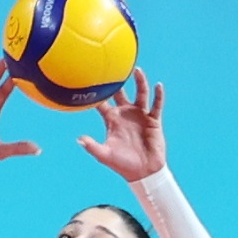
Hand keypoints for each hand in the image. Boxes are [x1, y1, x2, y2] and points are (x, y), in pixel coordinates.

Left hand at [77, 68, 166, 183]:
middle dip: (118, 81)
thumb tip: (79, 140)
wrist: (143, 172)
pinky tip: (158, 85)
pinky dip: (158, 95)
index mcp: (112, 120)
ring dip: (140, 82)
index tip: (91, 80)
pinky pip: (156, 105)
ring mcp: (140, 116)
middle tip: (114, 66)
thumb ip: (92, 146)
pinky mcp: (153, 120)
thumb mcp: (105, 155)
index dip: (97, 93)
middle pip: (120, 93)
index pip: (103, 103)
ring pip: (140, 94)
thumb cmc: (122, 164)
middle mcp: (125, 114)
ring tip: (137, 70)